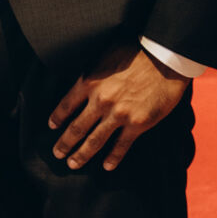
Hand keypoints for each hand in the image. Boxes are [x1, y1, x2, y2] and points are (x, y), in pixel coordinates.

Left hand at [48, 43, 187, 171]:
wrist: (164, 57)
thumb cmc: (135, 51)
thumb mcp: (103, 56)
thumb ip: (91, 73)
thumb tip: (81, 83)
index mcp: (89, 82)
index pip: (66, 105)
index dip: (57, 118)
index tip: (52, 126)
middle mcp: (100, 101)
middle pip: (77, 127)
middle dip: (65, 143)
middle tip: (57, 154)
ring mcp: (119, 114)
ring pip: (95, 140)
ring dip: (82, 154)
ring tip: (73, 164)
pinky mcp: (138, 123)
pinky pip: (122, 145)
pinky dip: (113, 157)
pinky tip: (107, 166)